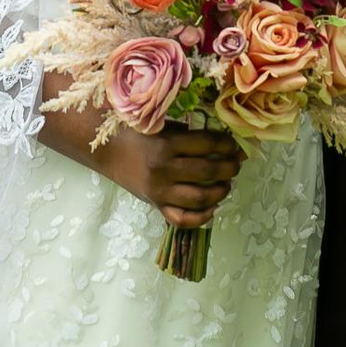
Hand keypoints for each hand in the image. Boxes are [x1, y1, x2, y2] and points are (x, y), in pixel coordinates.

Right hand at [101, 125, 243, 229]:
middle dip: (229, 168)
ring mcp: (160, 191)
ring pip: (200, 198)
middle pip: (207, 171)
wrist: (109, 153)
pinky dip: (202, 217)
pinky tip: (213, 208)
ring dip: (220, 192)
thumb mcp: (161, 128)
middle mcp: (164, 169)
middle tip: (236, 165)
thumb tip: (222, 142)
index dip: (226, 144)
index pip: (206, 144)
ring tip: (227, 184)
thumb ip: (187, 134)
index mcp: (166, 144)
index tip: (234, 145)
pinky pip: (183, 219)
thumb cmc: (138, 135)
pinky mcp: (156, 205)